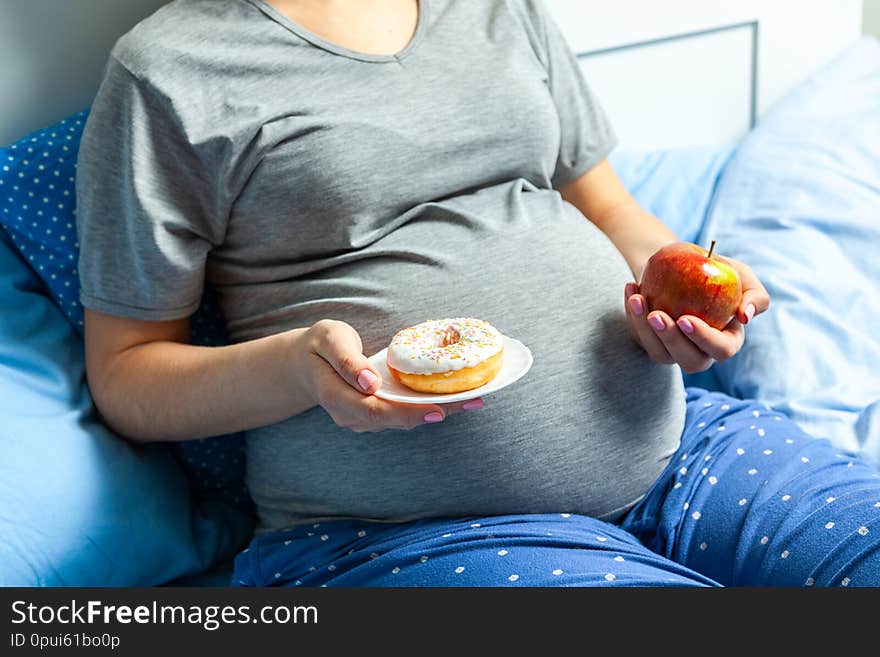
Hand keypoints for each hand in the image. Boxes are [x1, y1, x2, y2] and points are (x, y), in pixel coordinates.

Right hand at [299, 319, 481, 431]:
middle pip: (395, 421)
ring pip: (402, 421)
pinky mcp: (373, 416)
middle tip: (473, 402)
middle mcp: (350, 416)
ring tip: (472, 399)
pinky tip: (453, 398)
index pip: (375, 411)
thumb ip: (347, 360)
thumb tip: (370, 382)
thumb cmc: (318, 346)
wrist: (304, 364)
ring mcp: (361, 420)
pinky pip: (402, 415)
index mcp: (336, 396)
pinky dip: (426, 407)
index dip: (408, 414)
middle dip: (435, 413)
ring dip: (437, 411)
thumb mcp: (328, 339)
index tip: (439, 411)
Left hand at [624, 257, 769, 372]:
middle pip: (688, 360)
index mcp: (726, 341)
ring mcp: (672, 350)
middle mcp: (699, 352)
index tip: (685, 319)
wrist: (685, 265)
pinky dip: (632, 313)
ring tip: (638, 299)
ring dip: (644, 328)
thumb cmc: (720, 272)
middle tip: (656, 315)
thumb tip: (744, 316)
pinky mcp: (650, 341)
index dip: (703, 339)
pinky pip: (639, 335)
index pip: (721, 349)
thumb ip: (755, 295)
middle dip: (671, 340)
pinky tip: (631, 288)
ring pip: (659, 352)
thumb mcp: (742, 276)